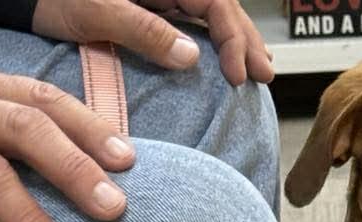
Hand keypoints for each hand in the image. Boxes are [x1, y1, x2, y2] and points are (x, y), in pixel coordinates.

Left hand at [32, 0, 274, 85]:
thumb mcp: (97, 10)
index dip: (233, 35)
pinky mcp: (145, 8)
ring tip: (254, 67)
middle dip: (243, 38)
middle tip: (264, 74)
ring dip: (233, 40)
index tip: (239, 73)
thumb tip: (191, 56)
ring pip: (208, 13)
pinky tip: (222, 58)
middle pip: (218, 4)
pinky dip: (210, 40)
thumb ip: (144, 29)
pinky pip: (188, 21)